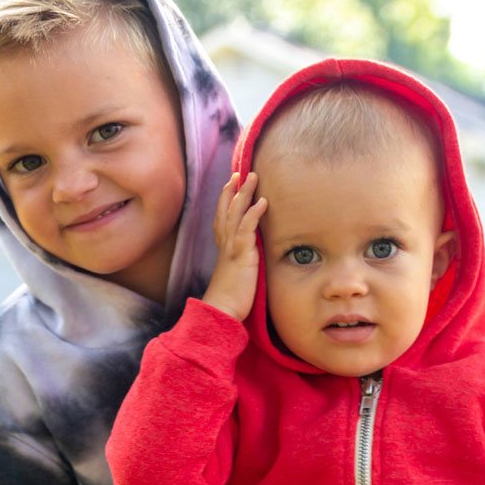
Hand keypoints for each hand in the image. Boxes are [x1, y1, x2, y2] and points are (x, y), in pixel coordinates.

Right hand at [203, 172, 266, 320]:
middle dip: (232, 190)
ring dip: (244, 193)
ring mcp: (232, 248)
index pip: (223, 218)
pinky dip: (253, 213)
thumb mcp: (236, 276)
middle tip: (239, 173)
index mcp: (224, 248)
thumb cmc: (230, 299)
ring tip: (252, 176)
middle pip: (226, 209)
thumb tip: (252, 259)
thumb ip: (242, 263)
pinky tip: (262, 202)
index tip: (231, 184)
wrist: (222, 311)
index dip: (226, 200)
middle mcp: (225, 244)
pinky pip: (246, 229)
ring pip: (235, 213)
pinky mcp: (241, 255)